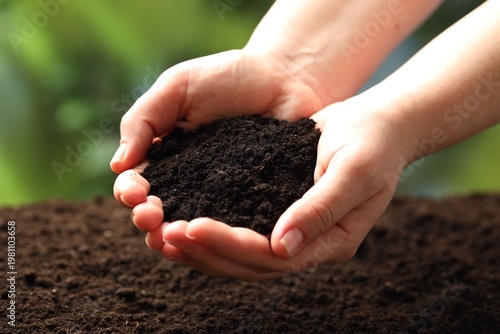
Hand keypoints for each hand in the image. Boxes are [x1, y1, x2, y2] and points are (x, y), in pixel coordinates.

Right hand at [111, 49, 329, 271]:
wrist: (282, 79)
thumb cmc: (226, 78)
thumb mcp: (178, 87)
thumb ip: (144, 119)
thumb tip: (118, 164)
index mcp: (164, 159)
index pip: (136, 184)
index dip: (129, 193)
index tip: (135, 194)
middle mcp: (188, 184)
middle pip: (160, 213)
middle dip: (149, 221)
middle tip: (151, 220)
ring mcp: (221, 198)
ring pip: (192, 228)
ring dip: (177, 238)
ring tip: (171, 239)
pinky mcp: (253, 205)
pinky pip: (234, 227)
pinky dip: (221, 238)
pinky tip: (214, 241)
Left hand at [116, 87, 409, 280]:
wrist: (378, 126)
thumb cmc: (373, 143)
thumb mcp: (353, 170)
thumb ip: (320, 208)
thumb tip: (282, 246)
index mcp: (331, 242)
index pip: (273, 257)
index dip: (230, 244)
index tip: (191, 225)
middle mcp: (308, 244)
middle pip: (249, 263)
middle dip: (206, 250)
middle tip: (164, 234)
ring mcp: (293, 232)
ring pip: (240, 254)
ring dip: (201, 247)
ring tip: (162, 233)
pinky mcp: (278, 211)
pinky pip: (240, 229)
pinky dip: (211, 228)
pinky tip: (182, 216)